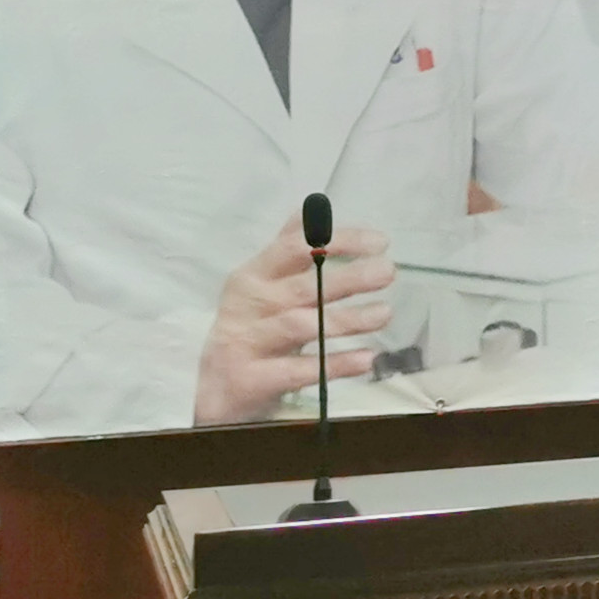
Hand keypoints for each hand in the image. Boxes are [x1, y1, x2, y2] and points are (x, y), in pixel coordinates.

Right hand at [194, 212, 395, 425]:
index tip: (380, 242)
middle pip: (303, 287)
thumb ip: (288, 249)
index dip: (338, 240)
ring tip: (385, 313)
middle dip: (349, 277)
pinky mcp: (251, 379)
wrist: (211, 390)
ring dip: (347, 319)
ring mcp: (246, 342)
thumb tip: (312, 208)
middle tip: (388, 271)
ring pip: (302, 326)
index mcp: (253, 276)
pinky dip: (335, 364)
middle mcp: (248, 305)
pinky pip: (299, 371)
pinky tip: (367, 358)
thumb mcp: (262, 286)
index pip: (295, 248)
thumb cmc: (249, 329)